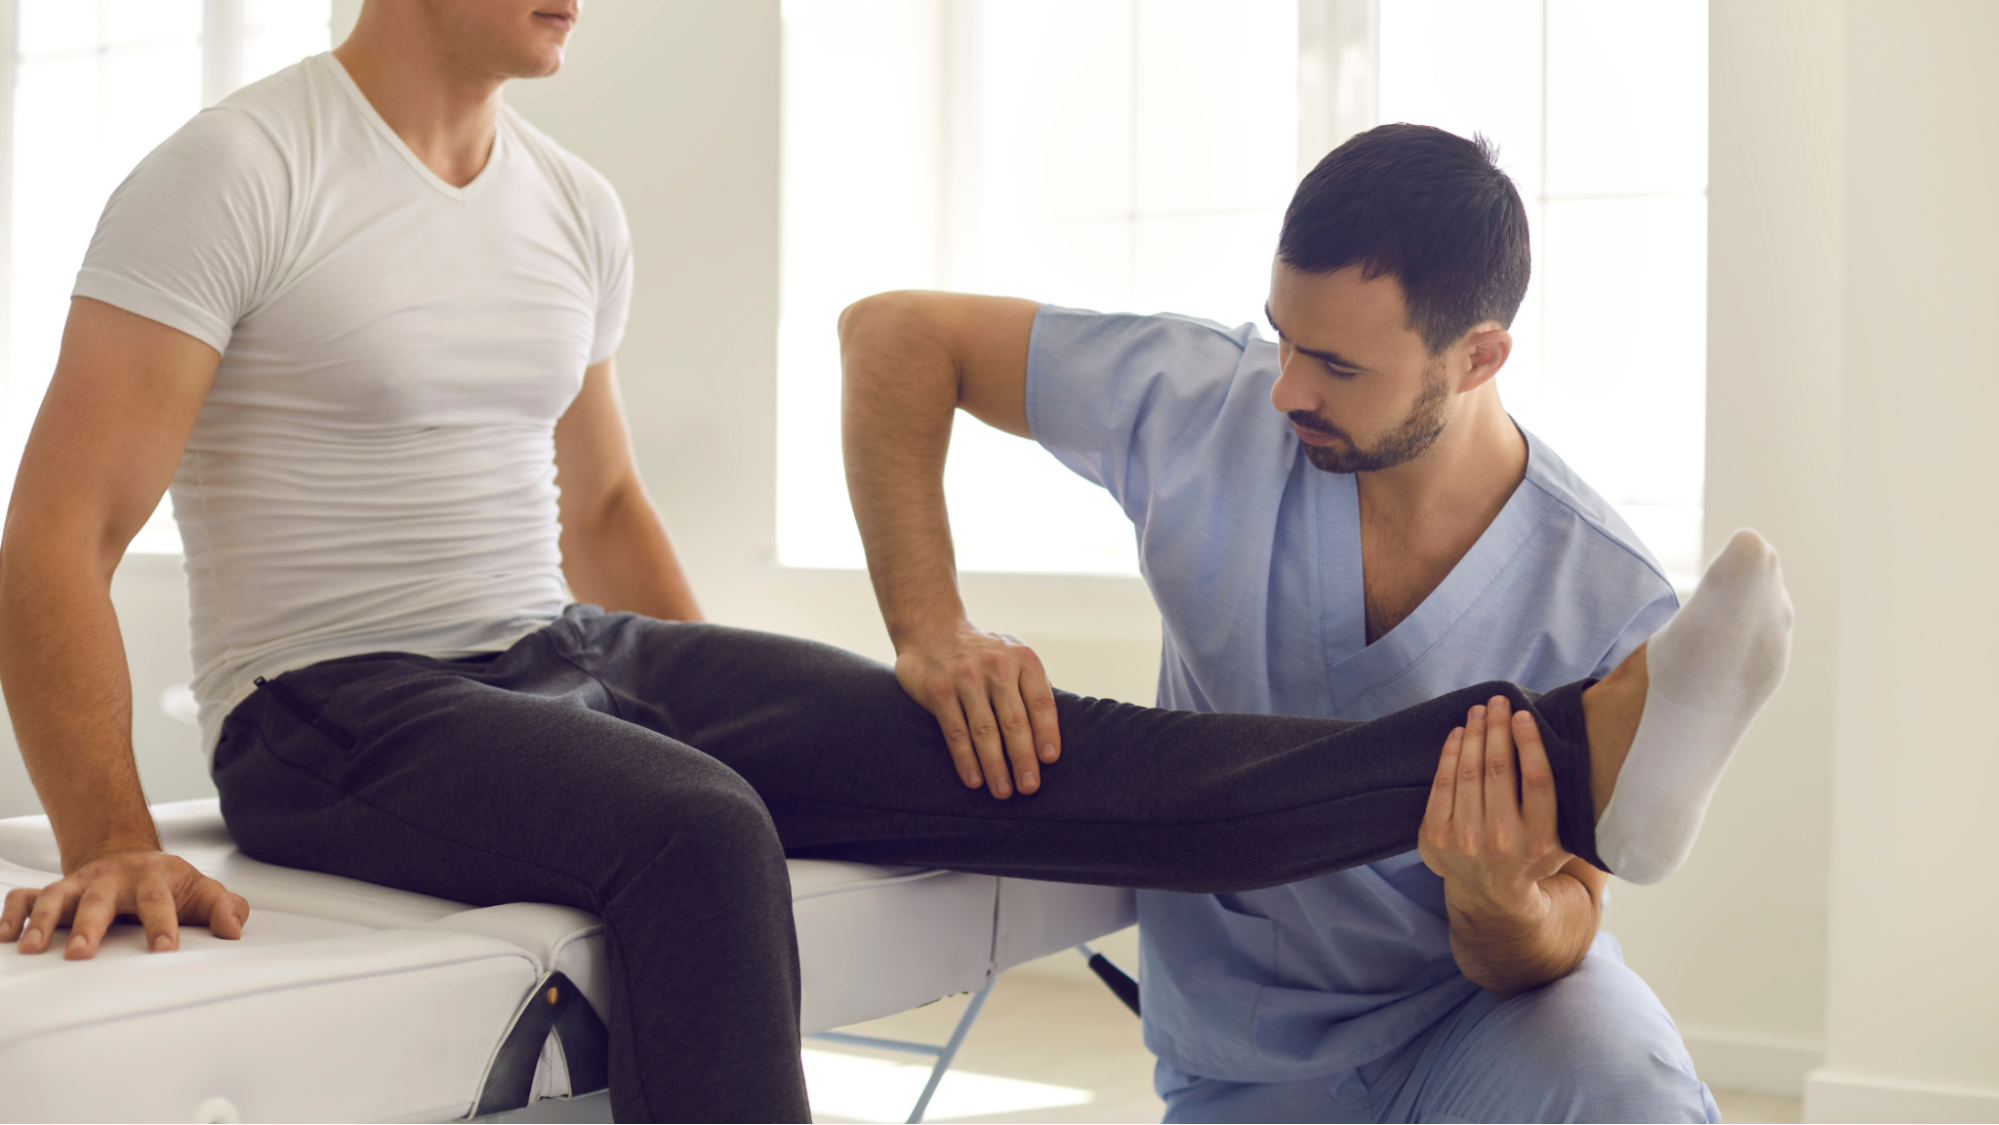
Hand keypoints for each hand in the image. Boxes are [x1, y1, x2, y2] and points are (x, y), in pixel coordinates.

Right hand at [2, 849, 247, 958]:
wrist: (131, 856)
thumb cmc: (168, 883)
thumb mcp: (201, 890)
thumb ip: (222, 908)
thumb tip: (234, 929)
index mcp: (152, 877)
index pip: (158, 901)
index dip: (162, 925)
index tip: (165, 949)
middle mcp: (112, 878)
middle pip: (99, 900)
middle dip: (89, 927)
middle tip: (80, 954)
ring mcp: (80, 884)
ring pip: (56, 897)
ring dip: (43, 922)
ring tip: (32, 948)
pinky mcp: (55, 891)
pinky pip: (25, 898)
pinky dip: (11, 914)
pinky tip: (5, 936)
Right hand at [894, 621, 1060, 797]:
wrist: (931, 627)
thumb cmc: (982, 650)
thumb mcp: (1014, 651)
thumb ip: (1033, 682)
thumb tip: (1053, 725)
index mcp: (1022, 658)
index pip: (1040, 702)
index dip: (1047, 733)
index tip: (1049, 760)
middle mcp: (996, 666)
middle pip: (1014, 722)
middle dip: (1024, 759)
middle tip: (1030, 787)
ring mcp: (965, 678)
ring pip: (984, 732)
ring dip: (996, 766)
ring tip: (1003, 792)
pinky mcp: (939, 691)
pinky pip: (956, 733)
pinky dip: (966, 760)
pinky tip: (975, 780)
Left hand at [1417, 696, 1571, 916]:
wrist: (1491, 893)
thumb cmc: (1532, 854)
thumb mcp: (1564, 840)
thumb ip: (1572, 807)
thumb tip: (1588, 754)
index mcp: (1540, 840)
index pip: (1537, 780)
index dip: (1529, 742)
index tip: (1523, 715)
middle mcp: (1502, 840)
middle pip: (1498, 769)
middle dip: (1497, 728)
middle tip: (1497, 701)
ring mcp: (1466, 840)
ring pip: (1469, 772)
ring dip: (1474, 734)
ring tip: (1478, 711)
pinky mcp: (1437, 836)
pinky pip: (1443, 783)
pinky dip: (1450, 753)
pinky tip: (1459, 734)